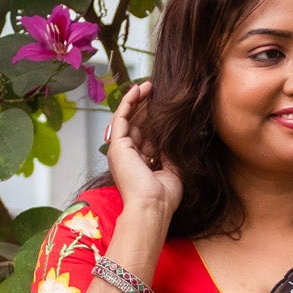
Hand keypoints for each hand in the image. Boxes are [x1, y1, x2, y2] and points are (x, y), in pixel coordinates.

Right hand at [105, 81, 182, 222]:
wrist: (152, 206)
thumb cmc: (163, 197)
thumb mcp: (173, 170)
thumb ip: (171, 152)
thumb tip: (175, 134)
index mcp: (139, 164)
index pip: (146, 137)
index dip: (154, 121)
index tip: (165, 108)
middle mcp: (128, 156)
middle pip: (137, 125)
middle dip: (146, 107)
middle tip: (158, 92)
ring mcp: (120, 151)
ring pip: (128, 118)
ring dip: (138, 100)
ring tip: (149, 86)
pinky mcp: (117, 145)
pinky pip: (121, 117)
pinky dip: (129, 102)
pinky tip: (138, 89)